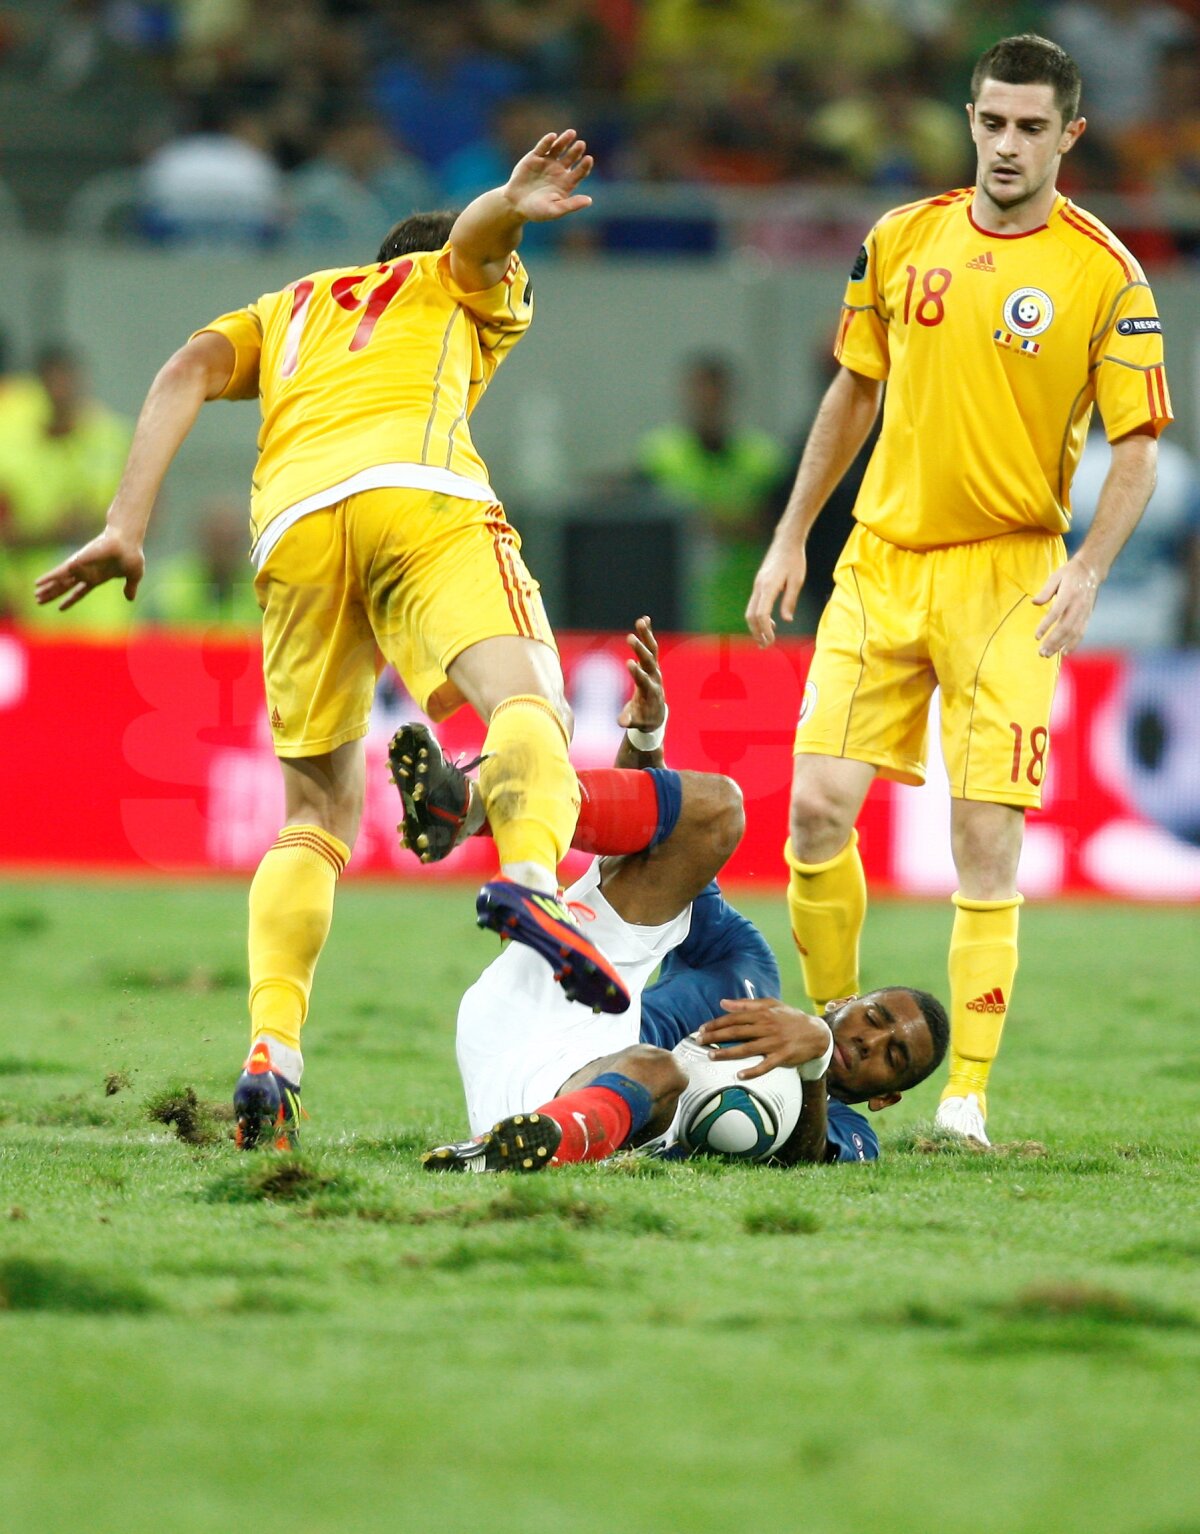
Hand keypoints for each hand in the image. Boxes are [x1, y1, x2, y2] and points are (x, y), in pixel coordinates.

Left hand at [34, 526, 144, 610]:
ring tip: (36, 595)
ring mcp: (80, 567)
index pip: (80, 592)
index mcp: (97, 578)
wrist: (127, 541)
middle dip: (52, 594)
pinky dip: (49, 577)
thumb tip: (130, 598)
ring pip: (60, 581)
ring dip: (47, 588)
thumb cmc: (131, 554)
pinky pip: (60, 572)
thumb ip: (130, 588)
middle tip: (39, 601)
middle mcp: (86, 573)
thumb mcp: (133, 576)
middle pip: (65, 586)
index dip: (71, 600)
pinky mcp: (77, 561)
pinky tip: (38, 583)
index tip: (60, 607)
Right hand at [505, 130, 593, 223]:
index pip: (580, 172)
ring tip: (571, 133)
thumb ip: (571, 205)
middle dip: (576, 151)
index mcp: (566, 183)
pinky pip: (542, 147)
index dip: (585, 166)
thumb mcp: (554, 210)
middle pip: (571, 157)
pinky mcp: (534, 157)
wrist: (515, 204)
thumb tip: (589, 201)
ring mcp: (547, 162)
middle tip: (581, 144)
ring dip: (565, 141)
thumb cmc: (536, 211)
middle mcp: (559, 170)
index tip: (589, 159)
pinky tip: (553, 136)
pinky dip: (547, 141)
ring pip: (558, 148)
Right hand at [617, 616, 664, 731]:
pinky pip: (651, 647)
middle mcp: (654, 678)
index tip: (628, 662)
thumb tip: (621, 722)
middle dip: (640, 651)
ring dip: (646, 636)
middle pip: (649, 662)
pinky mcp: (652, 664)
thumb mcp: (636, 722)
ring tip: (640, 621)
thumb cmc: (643, 718)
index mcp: (650, 692)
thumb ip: (629, 720)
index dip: (637, 672)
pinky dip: (648, 634)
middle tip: (630, 638)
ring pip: (652, 651)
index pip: (643, 681)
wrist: (656, 715)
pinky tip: (644, 619)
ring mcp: (655, 670)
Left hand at [696, 997, 832, 1079]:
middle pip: (736, 1032)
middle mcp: (767, 1027)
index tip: (702, 1029)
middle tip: (699, 1042)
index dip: (716, 1023)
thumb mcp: (770, 1004)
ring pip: (747, 1049)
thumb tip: (723, 1003)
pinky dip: (752, 1071)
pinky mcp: (782, 1057)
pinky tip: (739, 1075)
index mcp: (762, 1014)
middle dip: (716, 1037)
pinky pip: (765, 1065)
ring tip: (711, 1056)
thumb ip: (746, 1004)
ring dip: (728, 1053)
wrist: (816, 1032)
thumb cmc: (790, 1018)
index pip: (734, 1018)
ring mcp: (774, 1043)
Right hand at [745, 541, 806, 648]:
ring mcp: (757, 585)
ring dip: (756, 627)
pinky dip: (759, 617)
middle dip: (757, 633)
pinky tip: (770, 622)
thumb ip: (790, 601)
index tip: (772, 641)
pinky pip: (755, 604)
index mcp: (768, 587)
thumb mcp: (797, 581)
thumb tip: (786, 619)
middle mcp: (759, 587)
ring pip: (750, 611)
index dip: (765, 630)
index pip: (761, 615)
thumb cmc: (794, 560)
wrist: (786, 541)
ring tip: (766, 639)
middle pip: (751, 616)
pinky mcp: (759, 583)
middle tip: (765, 646)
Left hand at [1032, 556, 1099, 656]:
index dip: (1046, 625)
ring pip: (1073, 632)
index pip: (1056, 613)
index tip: (1036, 636)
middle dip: (1053, 641)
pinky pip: (1081, 632)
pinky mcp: (1088, 616)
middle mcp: (1078, 605)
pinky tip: (1064, 653)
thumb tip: (1034, 603)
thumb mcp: (1056, 576)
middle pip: (1065, 627)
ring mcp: (1084, 612)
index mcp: (1068, 594)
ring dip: (1061, 645)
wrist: (1091, 570)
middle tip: (1041, 652)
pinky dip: (1073, 644)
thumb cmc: (1069, 573)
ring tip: (1048, 654)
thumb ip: (1045, 591)